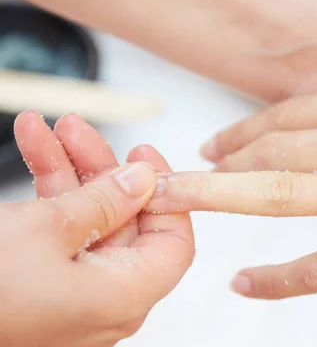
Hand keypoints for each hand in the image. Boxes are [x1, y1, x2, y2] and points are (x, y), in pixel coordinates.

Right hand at [3, 111, 193, 346]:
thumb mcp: (48, 228)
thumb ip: (105, 200)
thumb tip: (145, 179)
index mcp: (127, 294)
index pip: (175, 242)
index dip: (165, 194)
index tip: (143, 155)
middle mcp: (109, 300)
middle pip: (126, 221)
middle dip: (98, 168)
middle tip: (76, 128)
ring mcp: (77, 294)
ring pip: (89, 221)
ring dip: (65, 171)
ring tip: (41, 128)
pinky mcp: (48, 286)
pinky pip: (60, 236)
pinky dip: (45, 195)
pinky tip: (31, 148)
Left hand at [201, 10, 316, 311]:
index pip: (291, 118)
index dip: (242, 133)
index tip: (212, 149)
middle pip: (271, 149)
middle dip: (210, 166)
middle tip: (164, 180)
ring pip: (277, 194)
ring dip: (216, 202)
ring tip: (172, 210)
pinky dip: (279, 277)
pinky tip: (248, 283)